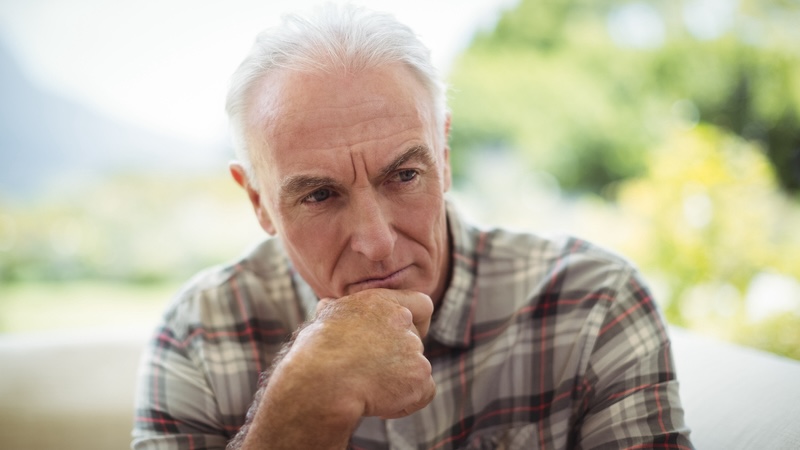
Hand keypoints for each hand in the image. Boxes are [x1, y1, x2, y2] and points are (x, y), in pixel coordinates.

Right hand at [292, 288, 435, 419]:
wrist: (323, 379)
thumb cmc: (316, 351)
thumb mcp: (324, 319)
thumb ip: (337, 311)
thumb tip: (327, 306)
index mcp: (382, 302)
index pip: (422, 304)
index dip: (417, 321)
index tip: (401, 337)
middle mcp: (403, 321)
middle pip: (416, 342)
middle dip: (399, 358)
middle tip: (371, 372)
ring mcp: (414, 349)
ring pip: (418, 369)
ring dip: (399, 381)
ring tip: (368, 388)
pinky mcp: (419, 376)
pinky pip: (423, 393)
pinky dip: (406, 402)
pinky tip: (380, 402)